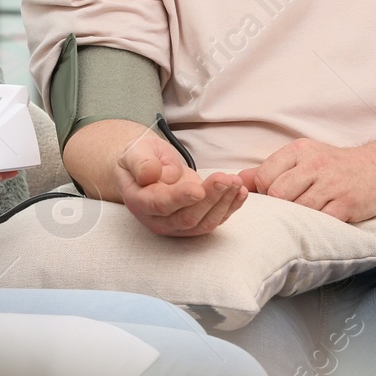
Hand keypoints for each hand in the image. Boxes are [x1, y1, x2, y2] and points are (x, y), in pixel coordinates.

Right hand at [113, 129, 247, 236]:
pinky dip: (231, 207)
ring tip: (236, 181)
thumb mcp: (135, 151)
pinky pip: (215, 219)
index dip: (180, 198)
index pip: (159, 204)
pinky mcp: (196, 221)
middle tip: (225, 179)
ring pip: (204, 222)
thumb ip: (140, 162)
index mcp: (139, 201)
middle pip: (187, 218)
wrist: (149, 166)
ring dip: (223, 203)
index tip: (198, 189)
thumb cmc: (142, 158)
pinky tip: (241, 191)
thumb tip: (149, 174)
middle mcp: (158, 219)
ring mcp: (178, 224)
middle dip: (209, 199)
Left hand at [243, 138, 375, 223]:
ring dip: (296, 218)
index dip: (264, 192)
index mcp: (301, 150)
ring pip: (298, 209)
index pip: (265, 175)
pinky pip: (320, 221)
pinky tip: (319, 223)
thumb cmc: (335, 166)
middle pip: (278, 193)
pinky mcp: (346, 205)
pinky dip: (316, 226)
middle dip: (278, 207)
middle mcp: (316, 165)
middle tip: (287, 211)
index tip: (273, 198)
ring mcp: (332, 185)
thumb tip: (235, 179)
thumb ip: (269, 169)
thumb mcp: (303, 158)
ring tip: (302, 218)